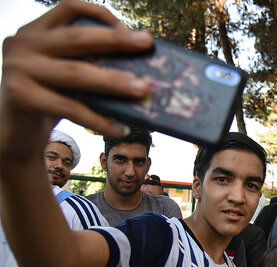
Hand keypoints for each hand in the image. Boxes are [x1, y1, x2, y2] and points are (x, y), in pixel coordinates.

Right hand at [0, 0, 151, 162]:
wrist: (15, 131)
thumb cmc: (49, 98)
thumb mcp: (65, 73)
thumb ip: (87, 62)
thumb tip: (140, 69)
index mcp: (36, 31)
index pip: (69, 8)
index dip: (100, 14)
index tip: (130, 29)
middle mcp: (23, 43)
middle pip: (77, 38)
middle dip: (116, 40)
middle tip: (147, 43)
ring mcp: (18, 68)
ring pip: (76, 73)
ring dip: (114, 81)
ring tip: (143, 90)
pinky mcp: (20, 96)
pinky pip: (70, 108)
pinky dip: (98, 120)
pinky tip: (119, 128)